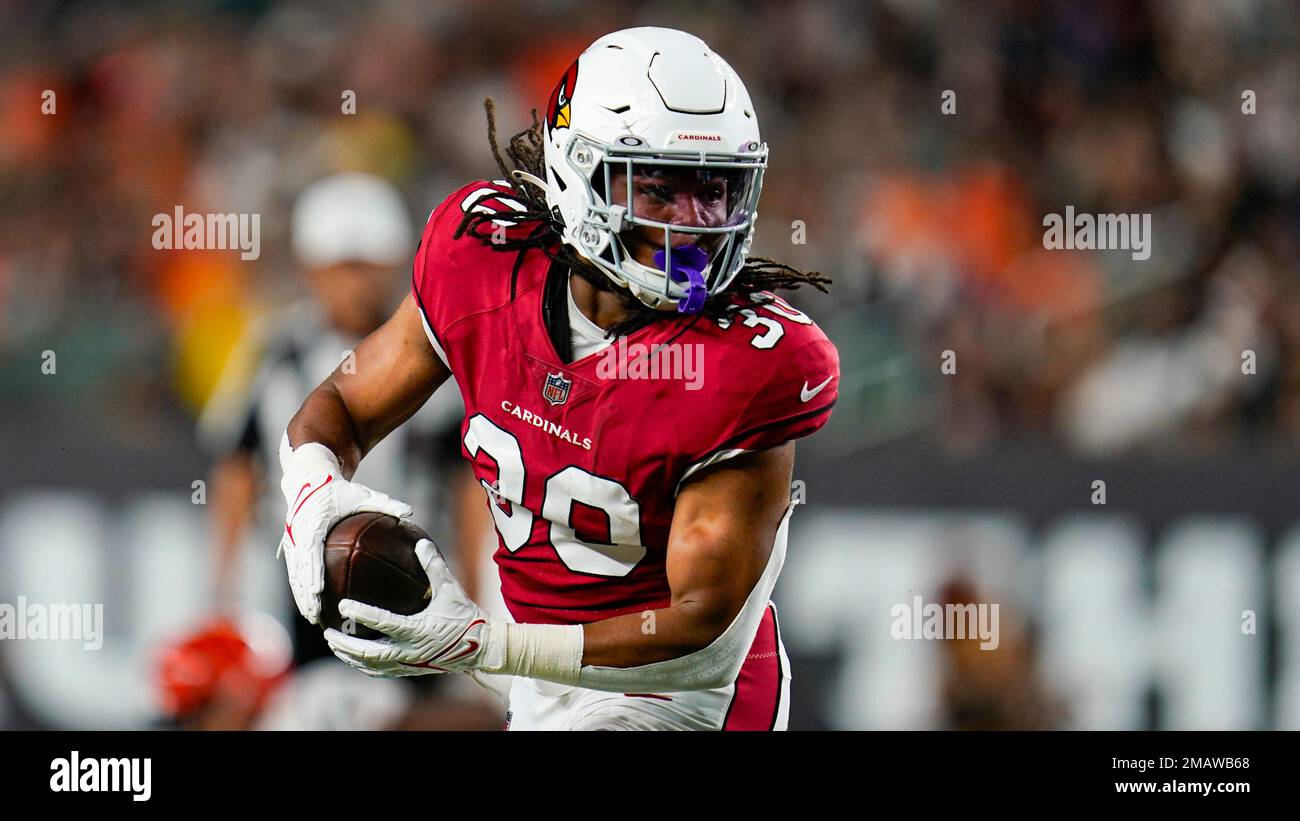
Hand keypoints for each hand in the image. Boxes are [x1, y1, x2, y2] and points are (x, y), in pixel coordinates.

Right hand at [276, 434, 412, 624]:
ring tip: (312, 618)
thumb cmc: (339, 490)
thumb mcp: (361, 494)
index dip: (311, 574)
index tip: (317, 592)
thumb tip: (409, 512)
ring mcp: (292, 542)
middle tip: (315, 615)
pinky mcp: (291, 546)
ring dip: (301, 597)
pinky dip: (301, 588)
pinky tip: (311, 605)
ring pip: (295, 575)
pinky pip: (296, 571)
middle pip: (299, 571)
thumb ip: (385, 504)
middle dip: (305, 595)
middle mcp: (297, 536)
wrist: (310, 480)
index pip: (309, 553)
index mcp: (312, 524)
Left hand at [323, 539, 502, 676]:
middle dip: (346, 644)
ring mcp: (410, 663)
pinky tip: (355, 659)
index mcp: (418, 630)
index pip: (383, 623)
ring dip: (351, 656)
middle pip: (370, 653)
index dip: (362, 614)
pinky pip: (383, 671)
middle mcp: (411, 651)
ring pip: (373, 665)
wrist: (482, 647)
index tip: (343, 606)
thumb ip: (434, 566)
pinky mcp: (412, 669)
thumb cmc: (466, 616)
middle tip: (328, 633)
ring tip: (335, 645)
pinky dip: (366, 665)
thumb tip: (421, 542)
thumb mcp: (451, 589)